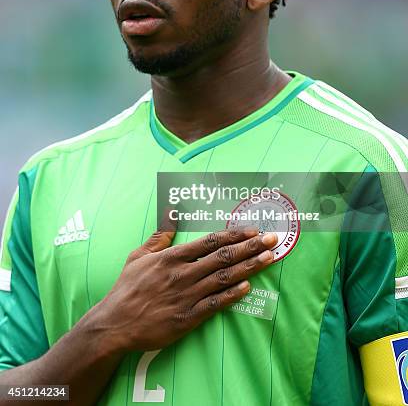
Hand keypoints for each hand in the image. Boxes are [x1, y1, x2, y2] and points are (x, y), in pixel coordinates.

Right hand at [95, 226, 276, 351]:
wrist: (115, 324)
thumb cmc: (127, 288)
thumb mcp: (139, 256)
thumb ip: (159, 236)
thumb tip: (170, 213)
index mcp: (172, 257)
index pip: (210, 241)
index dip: (234, 235)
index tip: (253, 230)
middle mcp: (182, 274)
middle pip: (223, 257)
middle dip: (250, 246)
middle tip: (272, 239)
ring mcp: (186, 296)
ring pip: (223, 278)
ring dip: (249, 267)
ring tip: (269, 258)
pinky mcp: (187, 318)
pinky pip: (215, 305)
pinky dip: (232, 295)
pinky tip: (248, 287)